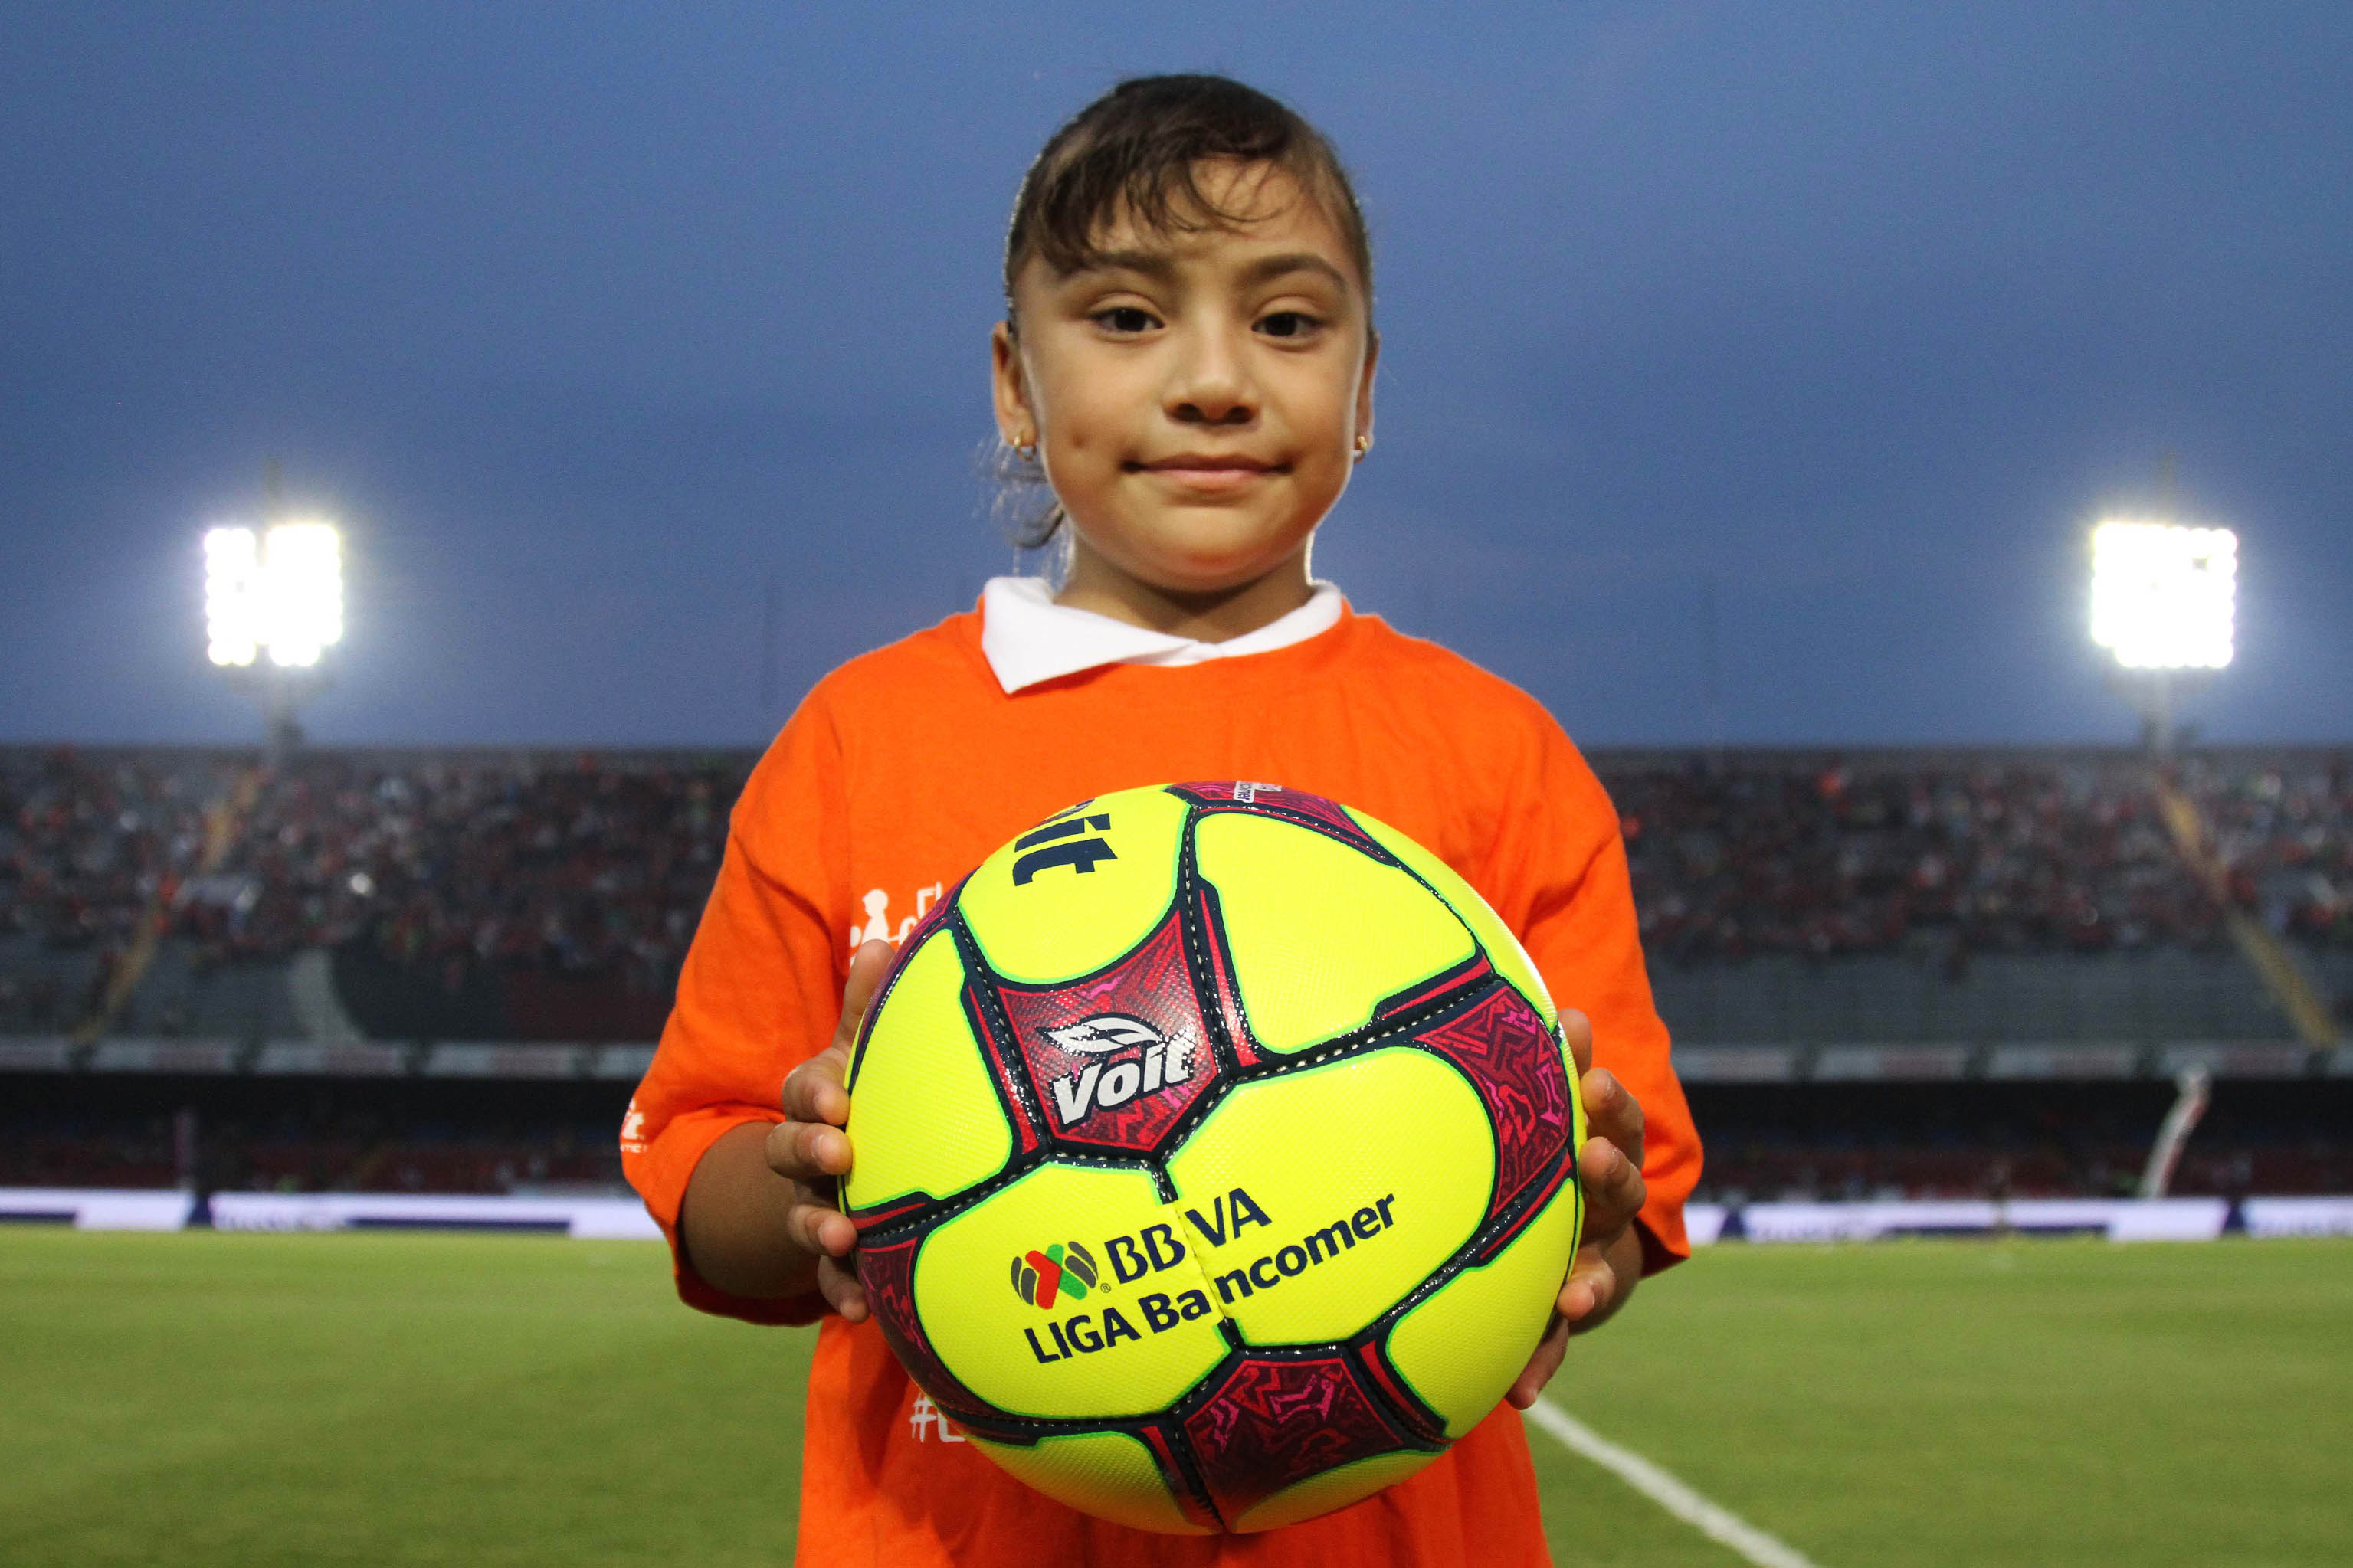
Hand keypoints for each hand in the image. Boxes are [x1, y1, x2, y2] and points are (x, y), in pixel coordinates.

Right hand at [759, 936, 895, 1321]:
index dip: (816, 1095)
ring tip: (841, 1239)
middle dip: (808, 1153)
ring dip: (818, 1230)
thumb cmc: (863, 1096)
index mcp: (815, 1101)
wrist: (835, 1171)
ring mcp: (811, 1207)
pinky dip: (841, 1295)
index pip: (803, 1091)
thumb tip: (883, 938)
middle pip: (790, 1153)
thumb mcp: (863, 1051)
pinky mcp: (829, 1259)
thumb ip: (871, 1006)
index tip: (839, 1100)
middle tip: (838, 1154)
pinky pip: (827, 1282)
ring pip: (803, 1219)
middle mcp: (804, 1156)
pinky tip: (861, 1312)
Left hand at [1505, 1007, 1646, 1409]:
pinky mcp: (1567, 1312)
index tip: (1593, 1079)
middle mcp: (1607, 1209)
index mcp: (1601, 1150)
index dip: (1606, 1099)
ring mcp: (1593, 1262)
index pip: (1613, 1117)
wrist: (1578, 1239)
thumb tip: (1551, 1001)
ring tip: (1575, 1293)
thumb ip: (1553, 1066)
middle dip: (1608, 1173)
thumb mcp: (1553, 1112)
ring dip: (1588, 1280)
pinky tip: (1520, 1391)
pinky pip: (1554, 1342)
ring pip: (1598, 1270)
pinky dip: (1540, 1363)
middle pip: (1618, 1188)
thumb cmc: (1548, 1154)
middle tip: (1589, 1155)